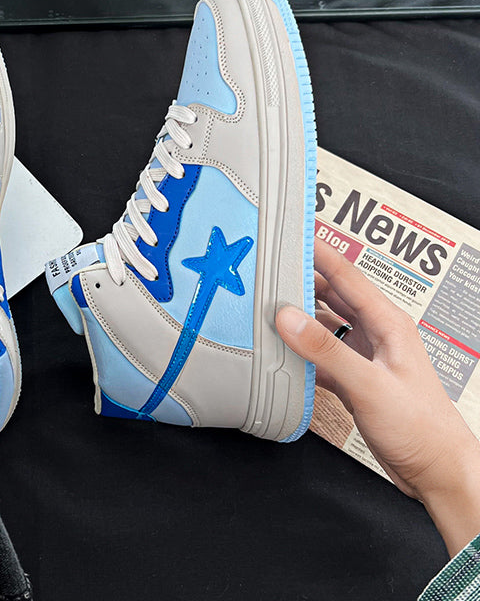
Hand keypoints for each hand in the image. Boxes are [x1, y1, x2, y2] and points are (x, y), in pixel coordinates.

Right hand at [275, 239, 479, 556]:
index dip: (320, 252)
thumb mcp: (369, 384)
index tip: (294, 235)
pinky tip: (284, 353)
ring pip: (325, 324)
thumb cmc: (422, 427)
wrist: (437, 471)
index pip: (347, 275)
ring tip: (269, 306)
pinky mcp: (356, 379)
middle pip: (333, 295)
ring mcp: (366, 356)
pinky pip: (322, 354)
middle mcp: (376, 334)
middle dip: (303, 279)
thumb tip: (288, 317)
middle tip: (271, 267)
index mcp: (388, 324)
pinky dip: (302, 350)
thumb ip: (326, 350)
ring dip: (300, 316)